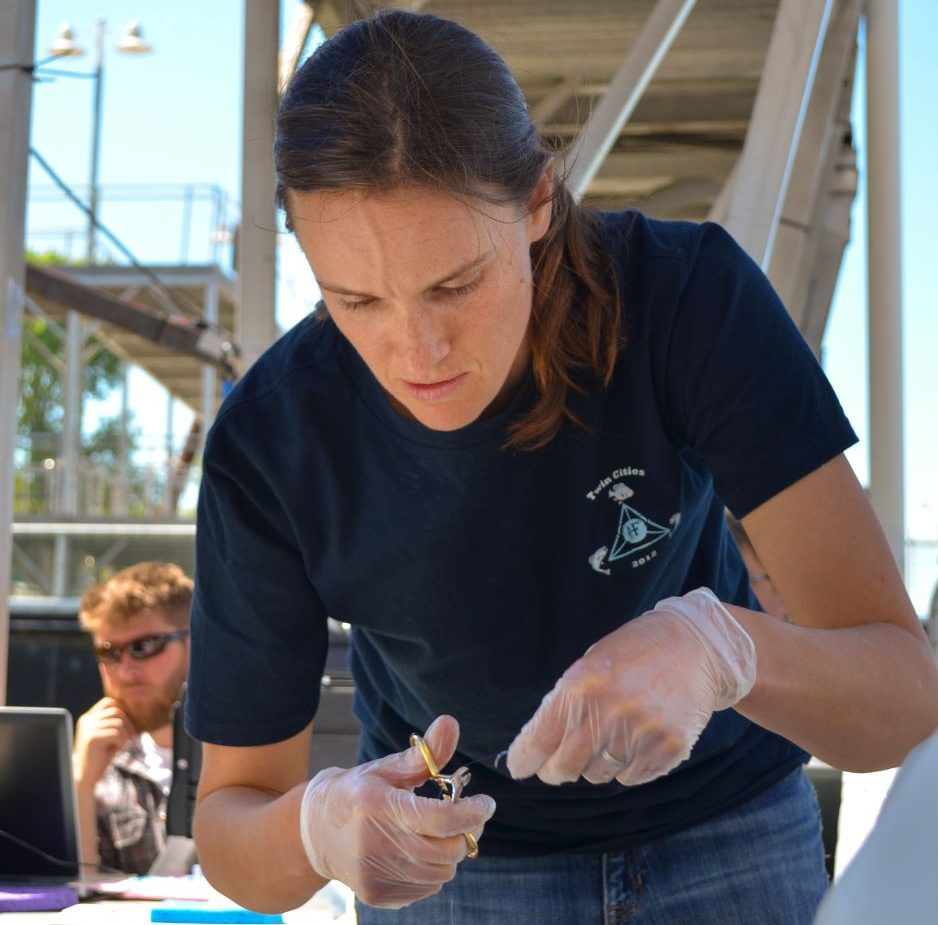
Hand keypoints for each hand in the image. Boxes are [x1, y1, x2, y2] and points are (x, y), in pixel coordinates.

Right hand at [73, 696, 135, 788]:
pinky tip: (116, 750)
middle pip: (117, 711)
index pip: (110, 702)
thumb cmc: (101, 755)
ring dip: (125, 734)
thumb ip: (114, 720)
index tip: (127, 726)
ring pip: (119, 722)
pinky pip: (117, 733)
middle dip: (128, 724)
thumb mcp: (108, 734)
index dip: (123, 711)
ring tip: (120, 745)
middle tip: (129, 737)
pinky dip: (121, 742)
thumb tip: (135, 706)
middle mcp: (86, 720)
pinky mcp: (92, 738)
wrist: (86, 776)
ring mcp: (88, 728)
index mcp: (88, 717)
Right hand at [299, 715, 495, 908]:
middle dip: (466, 832)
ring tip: (440, 832)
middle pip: (446, 850)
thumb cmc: (357, 793)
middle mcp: (375, 845)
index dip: (471, 813)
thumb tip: (451, 723)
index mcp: (378, 806)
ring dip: (450, 852)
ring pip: (441, 873)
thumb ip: (424, 753)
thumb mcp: (386, 768)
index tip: (486, 803)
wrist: (314, 832)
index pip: (440, 819)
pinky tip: (420, 851)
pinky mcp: (377, 895)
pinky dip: (433, 870)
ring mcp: (375, 875)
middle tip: (467, 816)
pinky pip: (426, 889)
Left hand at [506, 587, 756, 786]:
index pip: (540, 738)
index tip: (520, 767)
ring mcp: (641, 734)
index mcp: (580, 686)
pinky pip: (631, 777)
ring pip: (598, 775)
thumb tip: (536, 747)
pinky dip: (627, 765)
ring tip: (612, 732)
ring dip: (595, 763)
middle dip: (556, 770)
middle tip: (558, 765)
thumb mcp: (589, 665)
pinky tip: (637, 737)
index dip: (524, 758)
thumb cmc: (634, 653)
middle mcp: (608, 713)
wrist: (696, 647)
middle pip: (564, 768)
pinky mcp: (668, 750)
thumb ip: (564, 703)